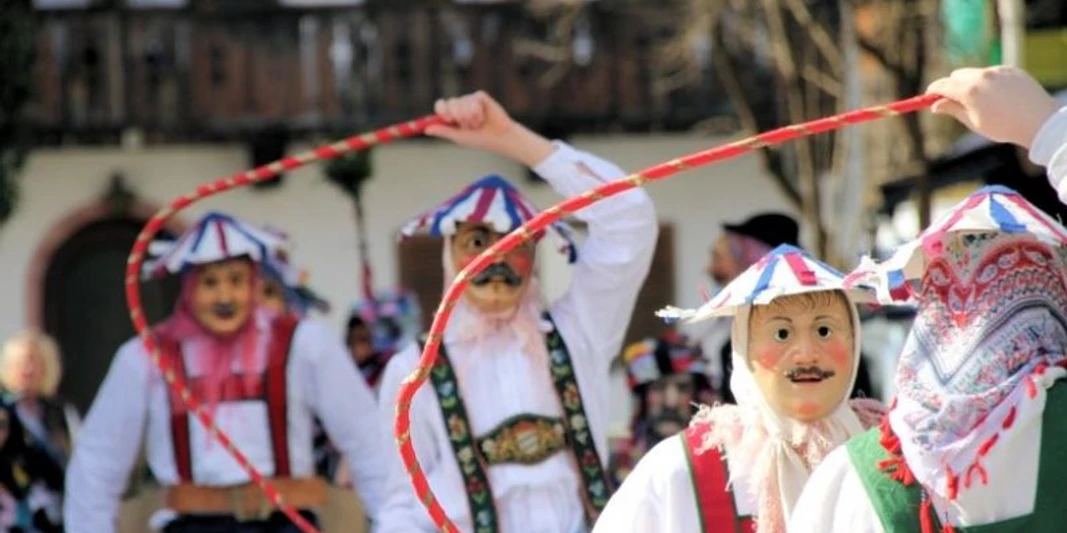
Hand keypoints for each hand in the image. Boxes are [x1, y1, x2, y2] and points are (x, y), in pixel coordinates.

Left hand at [426, 91, 554, 166]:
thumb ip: (443, 131)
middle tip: (469, 126)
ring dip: (470, 117)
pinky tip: (483, 116)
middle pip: (450, 103)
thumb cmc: (480, 139)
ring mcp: (470, 100)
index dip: (442, 110)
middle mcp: (460, 105)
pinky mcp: (480, 96)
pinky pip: (473, 99)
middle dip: (459, 117)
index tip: (447, 119)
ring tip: (479, 123)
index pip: (441, 105)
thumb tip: (426, 130)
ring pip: (462, 102)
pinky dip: (477, 111)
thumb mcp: (459, 136)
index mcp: (453, 114)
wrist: (498, 138)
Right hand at [925, 66, 1059, 148]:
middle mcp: (982, 75)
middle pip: (957, 75)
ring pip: (975, 73)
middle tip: (954, 100)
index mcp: (969, 90)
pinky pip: (993, 73)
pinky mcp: (1011, 69)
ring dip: (972, 84)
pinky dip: (990, 82)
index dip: (933, 91)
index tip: (929, 97)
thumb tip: (935, 105)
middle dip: (953, 86)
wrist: (1038, 121)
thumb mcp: (973, 122)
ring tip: (984, 102)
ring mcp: (998, 71)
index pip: (942, 85)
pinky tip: (1000, 97)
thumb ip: (952, 110)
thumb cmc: (1003, 127)